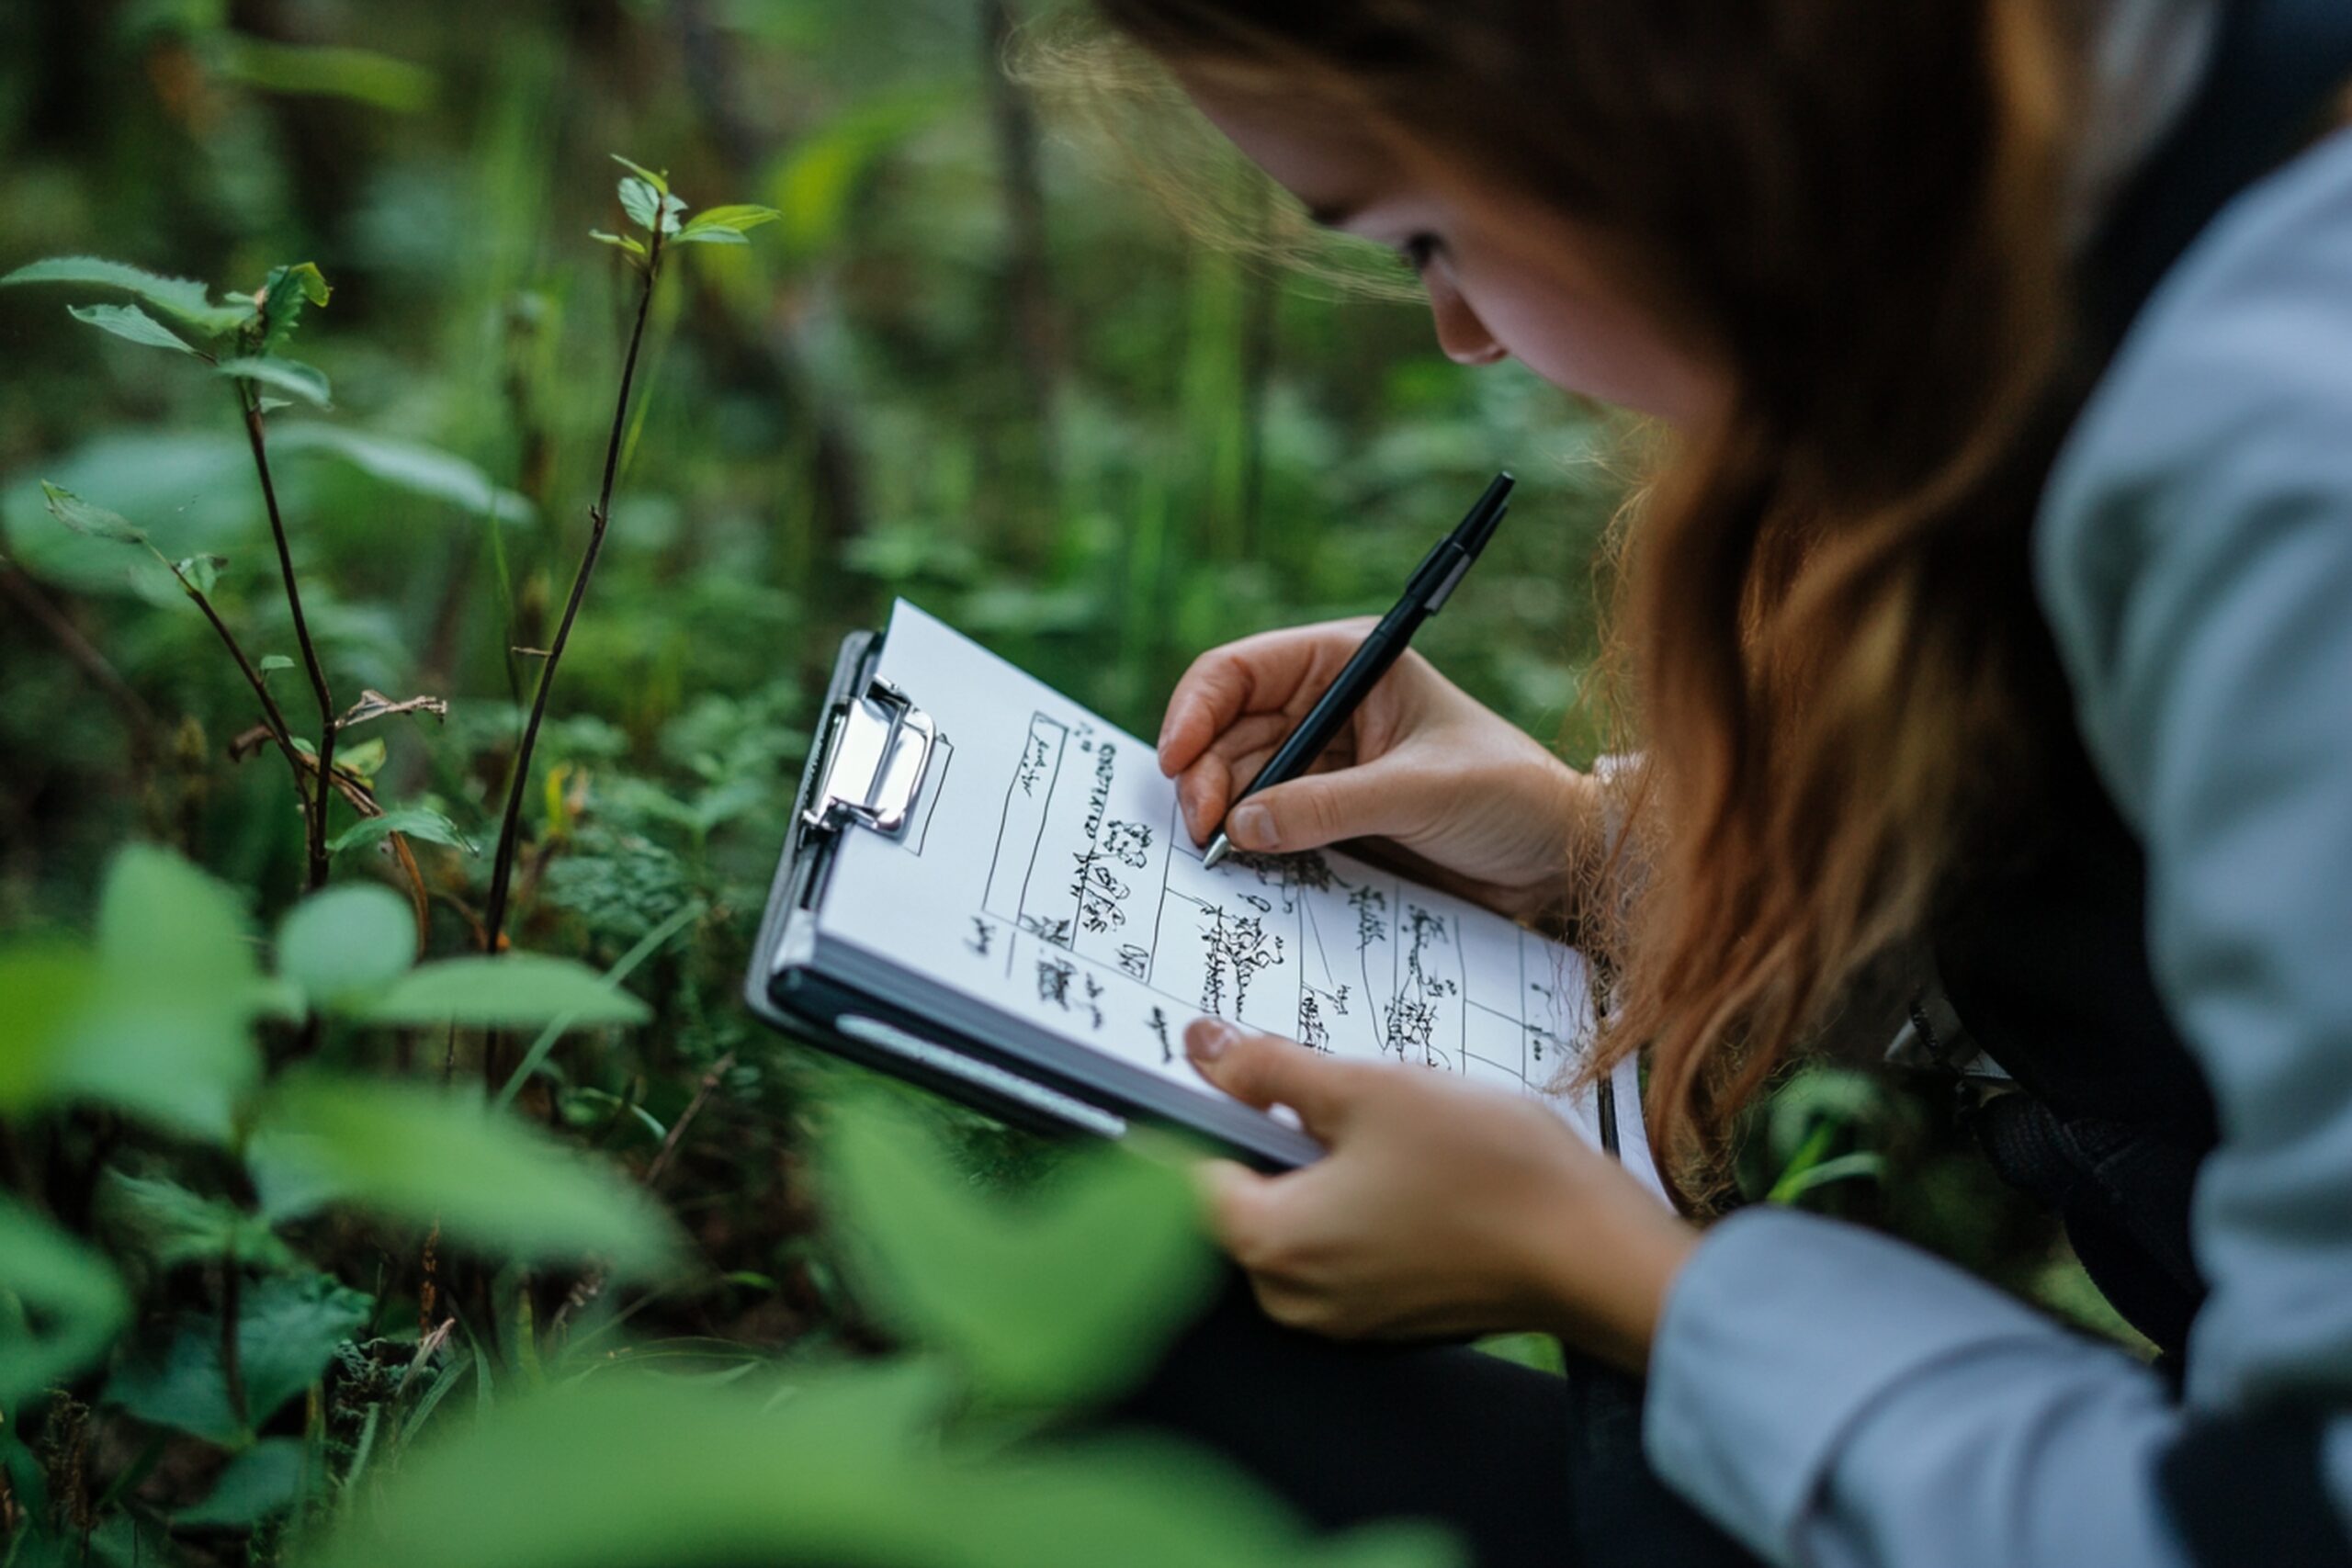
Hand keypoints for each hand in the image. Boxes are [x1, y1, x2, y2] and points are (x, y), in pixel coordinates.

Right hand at [1156, 621, 1600, 921]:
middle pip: (1228, 732)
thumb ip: (1331, 806)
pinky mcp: (1327, 817)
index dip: (1197, 709)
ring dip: (1222, 816)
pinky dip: (1247, 845)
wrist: (1556, 859)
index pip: (1243, 670)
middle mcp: (1326, 707)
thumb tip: (1243, 825)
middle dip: (1204, 777)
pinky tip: (1242, 866)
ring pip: (1239, 783)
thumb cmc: (1509, 796)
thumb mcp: (1422, 791)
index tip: (1176, 760)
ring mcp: (1323, 764)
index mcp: (1349, 664)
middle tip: (1202, 832)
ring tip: (1220, 857)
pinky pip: (1267, 826)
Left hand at [1183, 1019, 1696, 1372]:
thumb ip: (1269, 1069)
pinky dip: (1358, 1199)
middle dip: (1275, 1134)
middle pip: (1242, 1194)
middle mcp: (1290, 1297)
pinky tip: (1413, 1167)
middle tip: (1339, 1094)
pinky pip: (1341, 1244)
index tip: (1236, 1071)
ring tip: (1389, 1129)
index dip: (1208, 1107)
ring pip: (1295, 1216)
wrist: (1592, 1251)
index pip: (1187, 1169)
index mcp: (1268, 1244)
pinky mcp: (1384, 1315)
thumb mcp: (1365, 1089)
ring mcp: (1339, 1315)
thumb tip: (1204, 1048)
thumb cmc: (1488, 1172)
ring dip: (1322, 1163)